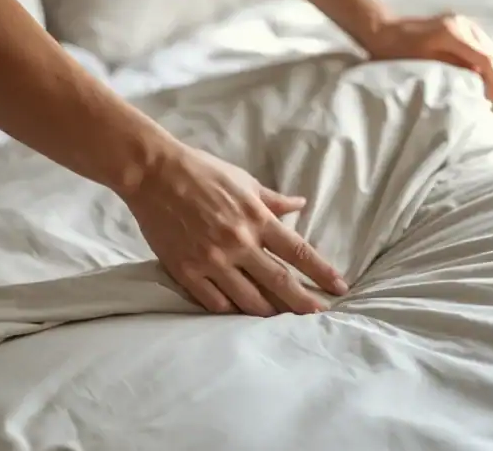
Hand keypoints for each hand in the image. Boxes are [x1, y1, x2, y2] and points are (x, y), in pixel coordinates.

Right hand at [123, 145, 347, 316]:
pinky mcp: (186, 270)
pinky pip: (214, 302)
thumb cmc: (201, 171)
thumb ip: (273, 200)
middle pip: (280, 282)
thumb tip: (301, 205)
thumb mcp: (244, 180)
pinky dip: (231, 312)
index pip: (299, 252)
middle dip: (303, 302)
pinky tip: (241, 317)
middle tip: (319, 316)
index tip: (339, 288)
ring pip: (249, 299)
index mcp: (257, 218)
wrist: (153, 174)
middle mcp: (239, 243)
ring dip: (269, 312)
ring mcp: (212, 260)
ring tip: (281, 322)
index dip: (322, 272)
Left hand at [365, 14, 492, 110]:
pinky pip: (488, 51)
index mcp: (454, 33)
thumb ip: (450, 71)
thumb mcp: (420, 63)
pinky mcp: (465, 32)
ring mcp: (467, 27)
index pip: (486, 60)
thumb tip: (477, 85)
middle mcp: (465, 27)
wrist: (382, 27)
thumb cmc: (395, 50)